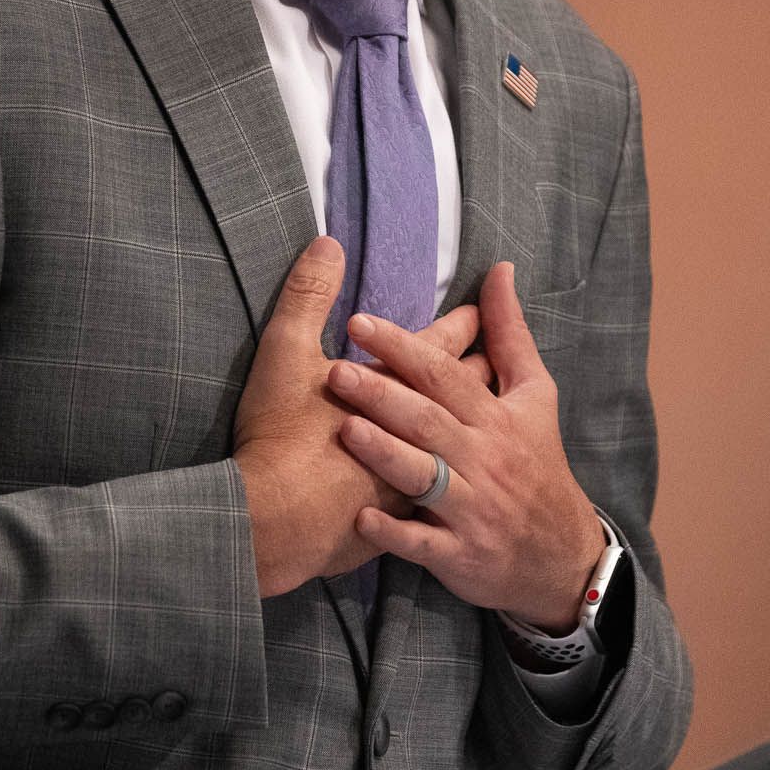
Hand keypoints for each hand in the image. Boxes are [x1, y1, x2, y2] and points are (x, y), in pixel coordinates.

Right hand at [232, 237, 485, 598]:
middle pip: (463, 398)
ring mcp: (420, 483)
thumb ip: (308, 296)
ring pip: (460, 453)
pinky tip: (445, 493)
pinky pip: (435, 505)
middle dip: (478, 373)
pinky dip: (443, 492)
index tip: (476, 311)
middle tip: (493, 359)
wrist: (275, 524)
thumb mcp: (287, 354)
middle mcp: (424, 436)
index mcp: (399, 390)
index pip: (440, 350)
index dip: (461, 327)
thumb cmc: (281, 436)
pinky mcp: (404, 524)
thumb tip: (329, 244)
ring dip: (471, 434)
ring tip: (485, 422)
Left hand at [331, 261, 605, 628]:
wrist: (562, 555)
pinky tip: (360, 518)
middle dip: (382, 394)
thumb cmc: (537, 462)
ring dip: (384, 454)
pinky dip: (393, 532)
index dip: (404, 348)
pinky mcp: (460, 554)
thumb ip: (509, 334)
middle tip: (335, 370)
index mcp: (495, 418)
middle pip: (428, 421)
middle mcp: (483, 460)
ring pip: (423, 477)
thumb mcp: (535, 396)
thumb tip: (500, 270)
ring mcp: (471, 509)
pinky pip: (423, 543)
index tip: (359, 323)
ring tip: (343, 429)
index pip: (444, 376)